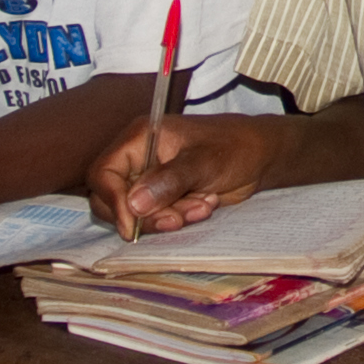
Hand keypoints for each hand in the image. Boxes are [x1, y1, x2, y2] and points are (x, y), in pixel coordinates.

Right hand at [85, 108, 287, 236]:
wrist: (260, 157)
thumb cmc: (234, 147)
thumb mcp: (204, 162)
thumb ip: (169, 181)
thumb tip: (133, 204)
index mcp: (139, 138)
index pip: (104, 173)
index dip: (113, 201)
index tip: (133, 225)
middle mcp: (137, 158)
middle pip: (112, 198)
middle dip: (144, 215)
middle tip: (177, 220)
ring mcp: (148, 179)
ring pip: (135, 213)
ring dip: (167, 217)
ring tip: (202, 206)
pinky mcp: (162, 197)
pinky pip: (155, 218)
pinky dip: (178, 218)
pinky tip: (204, 205)